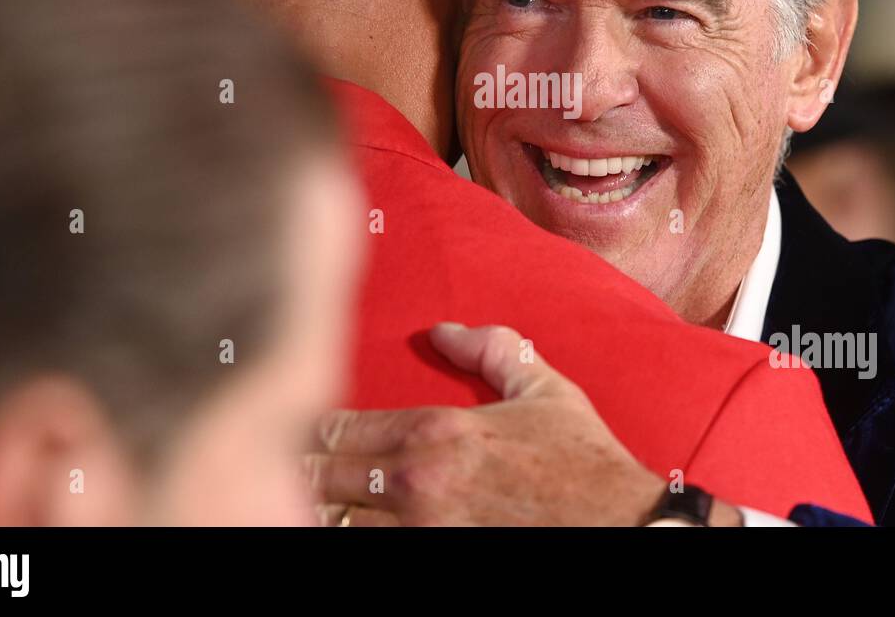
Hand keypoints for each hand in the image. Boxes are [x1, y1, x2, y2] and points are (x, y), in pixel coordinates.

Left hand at [305, 322, 668, 525]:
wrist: (622, 529)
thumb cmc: (584, 464)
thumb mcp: (544, 391)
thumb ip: (491, 350)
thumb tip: (444, 331)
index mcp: (435, 433)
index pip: (335, 426)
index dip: (305, 427)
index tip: (291, 425)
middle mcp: (415, 485)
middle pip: (316, 478)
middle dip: (292, 468)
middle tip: (273, 461)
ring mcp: (419, 534)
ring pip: (328, 524)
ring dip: (313, 507)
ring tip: (290, 495)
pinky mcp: (433, 564)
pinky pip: (362, 552)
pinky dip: (345, 536)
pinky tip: (338, 525)